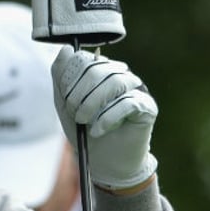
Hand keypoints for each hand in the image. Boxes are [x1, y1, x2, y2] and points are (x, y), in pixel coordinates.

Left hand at [52, 46, 157, 189]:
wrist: (103, 161)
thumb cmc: (84, 129)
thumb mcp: (64, 102)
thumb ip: (62, 76)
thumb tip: (67, 49)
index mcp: (100, 71)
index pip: (85, 59)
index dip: (71, 78)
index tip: (65, 101)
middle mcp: (120, 75)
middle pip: (99, 68)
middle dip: (80, 92)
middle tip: (75, 114)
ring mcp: (136, 89)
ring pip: (116, 81)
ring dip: (93, 103)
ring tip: (84, 121)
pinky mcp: (147, 107)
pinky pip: (129, 102)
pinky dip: (109, 117)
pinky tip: (99, 130)